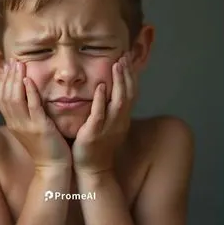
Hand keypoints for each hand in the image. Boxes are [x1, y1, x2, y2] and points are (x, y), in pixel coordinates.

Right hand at [0, 59, 71, 168]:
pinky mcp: (40, 127)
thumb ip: (27, 114)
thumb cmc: (46, 148)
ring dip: (16, 80)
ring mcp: (26, 126)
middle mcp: (15, 124)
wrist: (53, 167)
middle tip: (13, 61)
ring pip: (14, 99)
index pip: (1, 98)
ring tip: (20, 65)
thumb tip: (26, 98)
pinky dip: (29, 91)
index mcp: (13, 124)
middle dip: (8, 76)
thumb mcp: (31, 129)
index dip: (3, 81)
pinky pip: (31, 106)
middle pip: (5, 96)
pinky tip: (29, 79)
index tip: (8, 67)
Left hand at [72, 54, 135, 173]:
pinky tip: (100, 87)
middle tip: (124, 56)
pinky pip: (100, 115)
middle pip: (128, 93)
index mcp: (122, 118)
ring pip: (119, 102)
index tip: (127, 58)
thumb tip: (108, 91)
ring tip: (117, 65)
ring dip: (119, 82)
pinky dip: (101, 100)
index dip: (130, 75)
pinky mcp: (94, 133)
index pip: (130, 93)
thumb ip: (110, 108)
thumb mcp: (108, 125)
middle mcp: (119, 121)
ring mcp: (108, 127)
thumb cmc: (98, 146)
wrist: (93, 169)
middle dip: (126, 74)